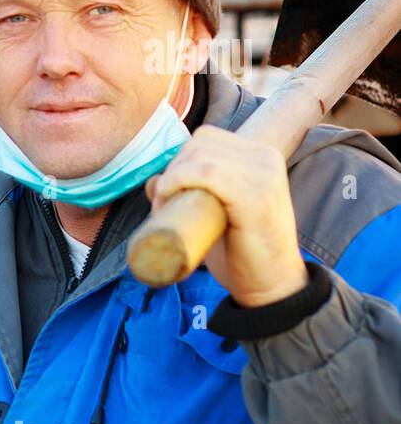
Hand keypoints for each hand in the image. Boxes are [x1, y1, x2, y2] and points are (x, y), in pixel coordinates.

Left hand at [145, 124, 308, 307]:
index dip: (178, 161)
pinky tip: (167, 199)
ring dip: (171, 180)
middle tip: (162, 206)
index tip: (167, 193)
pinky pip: (206, 172)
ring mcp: (263, 174)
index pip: (206, 139)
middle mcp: (265, 157)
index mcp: (260, 155)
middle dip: (172, 171)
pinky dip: (179, 181)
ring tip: (163, 210)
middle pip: (199, 144)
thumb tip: (154, 181)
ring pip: (199, 156)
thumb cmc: (240, 250)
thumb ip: (191, 193)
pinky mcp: (255, 194)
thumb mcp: (213, 213)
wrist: (270, 285)